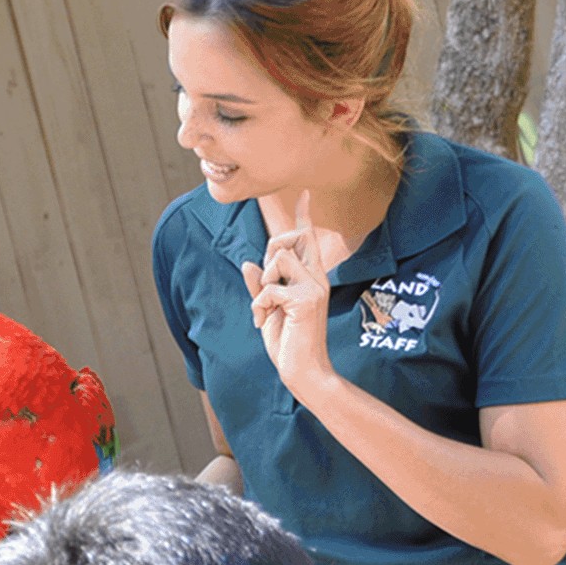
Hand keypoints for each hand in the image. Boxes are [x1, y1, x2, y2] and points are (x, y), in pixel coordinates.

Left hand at [244, 191, 336, 399]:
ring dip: (262, 284)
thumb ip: (260, 287)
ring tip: (265, 308)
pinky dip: (258, 305)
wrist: (303, 370)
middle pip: (286, 241)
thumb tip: (249, 263)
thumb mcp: (269, 310)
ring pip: (277, 259)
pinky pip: (269, 288)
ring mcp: (314, 287)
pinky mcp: (307, 299)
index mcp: (310, 278)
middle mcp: (316, 278)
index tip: (304, 194)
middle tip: (263, 288)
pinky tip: (263, 322)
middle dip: (267, 257)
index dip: (303, 216)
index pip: (307, 240)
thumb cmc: (288, 343)